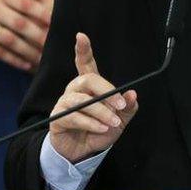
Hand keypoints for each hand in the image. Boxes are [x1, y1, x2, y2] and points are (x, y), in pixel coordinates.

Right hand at [0, 0, 53, 70]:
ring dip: (29, 51)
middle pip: (21, 23)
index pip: (25, 2)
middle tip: (55, 44)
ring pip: (11, 40)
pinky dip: (14, 59)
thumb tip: (46, 3)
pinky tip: (26, 64)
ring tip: (43, 58)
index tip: (58, 22)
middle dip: (40, 35)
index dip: (43, 13)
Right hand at [48, 33, 137, 163]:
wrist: (83, 153)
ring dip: (101, 112)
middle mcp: (75, 90)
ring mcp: (64, 103)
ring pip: (81, 100)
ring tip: (113, 123)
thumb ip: (127, 108)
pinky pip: (74, 117)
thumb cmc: (100, 131)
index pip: (85, 63)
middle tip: (120, 104)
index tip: (81, 36)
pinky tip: (102, 128)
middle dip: (106, 90)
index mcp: (90, 86)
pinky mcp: (58, 119)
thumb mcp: (120, 120)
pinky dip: (91, 123)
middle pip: (86, 79)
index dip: (83, 50)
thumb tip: (132, 95)